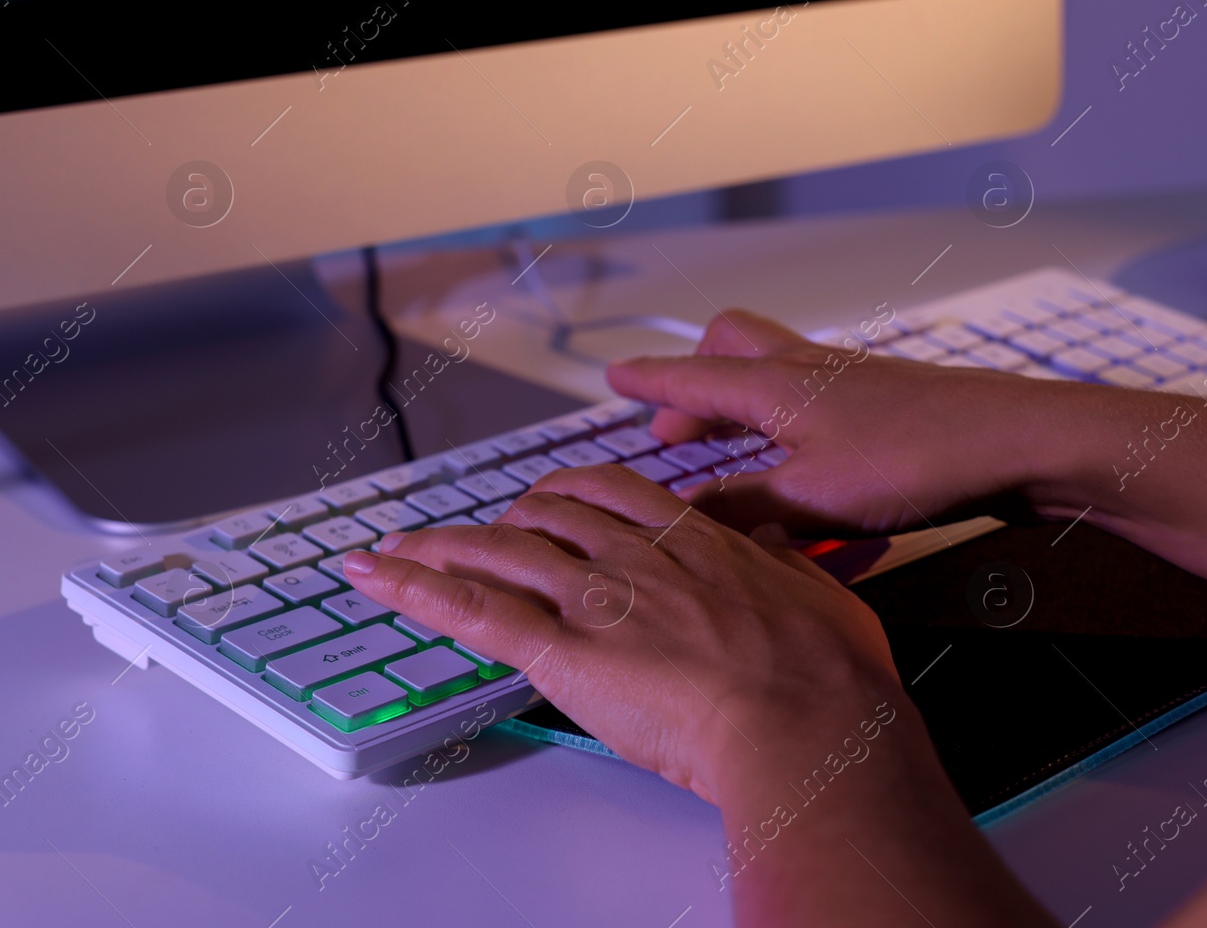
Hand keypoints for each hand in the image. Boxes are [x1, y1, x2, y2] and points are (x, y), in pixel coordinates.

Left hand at [343, 464, 904, 804]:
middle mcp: (636, 556)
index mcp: (695, 541)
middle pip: (549, 512)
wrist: (805, 719)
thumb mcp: (820, 594)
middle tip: (488, 533)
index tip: (557, 499)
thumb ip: (784, 565)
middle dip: (509, 518)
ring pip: (500, 550)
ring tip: (403, 546)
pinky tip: (376, 574)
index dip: (574, 492)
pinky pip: (474, 610)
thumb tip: (775, 547)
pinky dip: (415, 588)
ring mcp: (596, 598)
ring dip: (443, 543)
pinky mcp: (562, 650)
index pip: (616, 492)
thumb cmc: (825, 672)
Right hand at [605, 310, 1050, 535]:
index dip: (651, 382)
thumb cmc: (918, 459)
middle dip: (697, 381)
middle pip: (735, 347)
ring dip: (745, 403)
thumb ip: (742, 507)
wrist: (1017, 440)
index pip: (694, 375)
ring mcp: (855, 379)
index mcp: (779, 385)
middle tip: (675, 426)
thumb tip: (683, 517)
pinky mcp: (891, 400)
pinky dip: (792, 420)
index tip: (615, 378)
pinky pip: (820, 396)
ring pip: (779, 371)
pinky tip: (808, 461)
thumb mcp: (812, 498)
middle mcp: (812, 369)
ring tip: (733, 447)